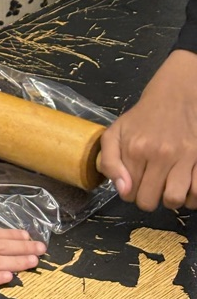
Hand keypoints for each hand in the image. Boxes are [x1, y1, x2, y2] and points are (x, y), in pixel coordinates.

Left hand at [99, 49, 196, 210]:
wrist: (174, 96)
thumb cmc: (142, 118)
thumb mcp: (115, 133)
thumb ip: (109, 162)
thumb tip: (123, 191)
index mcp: (136, 149)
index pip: (128, 194)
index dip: (130, 191)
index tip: (134, 181)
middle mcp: (161, 154)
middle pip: (150, 202)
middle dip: (147, 198)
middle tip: (150, 185)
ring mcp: (185, 157)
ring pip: (175, 201)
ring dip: (170, 199)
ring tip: (168, 187)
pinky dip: (192, 196)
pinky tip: (185, 186)